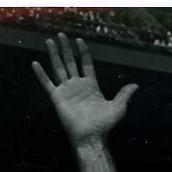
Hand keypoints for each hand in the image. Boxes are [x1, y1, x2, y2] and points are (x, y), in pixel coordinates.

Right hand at [32, 33, 138, 148]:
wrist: (91, 136)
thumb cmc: (105, 124)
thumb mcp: (119, 107)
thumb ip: (124, 94)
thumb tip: (136, 85)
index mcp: (91, 85)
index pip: (86, 64)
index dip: (83, 52)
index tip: (79, 40)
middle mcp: (77, 85)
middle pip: (70, 62)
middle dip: (66, 48)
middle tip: (61, 35)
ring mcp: (66, 90)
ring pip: (58, 68)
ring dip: (53, 54)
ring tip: (49, 41)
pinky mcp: (57, 97)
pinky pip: (47, 83)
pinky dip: (40, 74)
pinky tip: (35, 63)